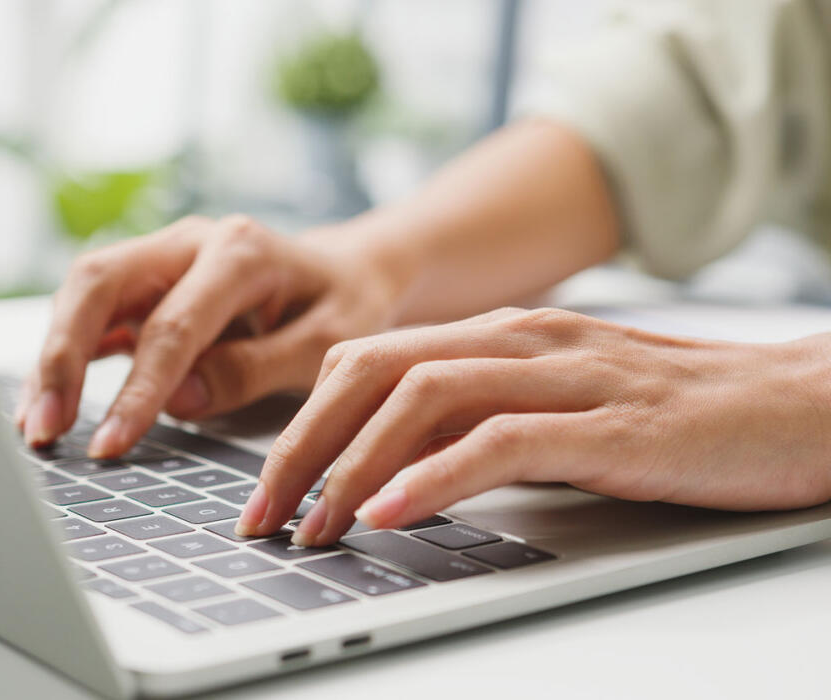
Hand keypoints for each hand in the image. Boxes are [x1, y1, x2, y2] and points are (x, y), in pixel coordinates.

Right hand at [16, 215, 407, 456]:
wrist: (346, 272)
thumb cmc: (344, 306)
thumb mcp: (324, 343)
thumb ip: (253, 369)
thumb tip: (176, 401)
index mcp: (239, 250)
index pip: (173, 325)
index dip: (138, 389)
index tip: (110, 444)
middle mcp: (190, 242)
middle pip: (100, 283)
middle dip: (63, 358)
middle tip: (44, 429)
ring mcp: (164, 256)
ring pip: (84, 293)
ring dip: (53, 357)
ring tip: (35, 425)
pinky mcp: (150, 281)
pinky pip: (94, 311)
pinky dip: (67, 355)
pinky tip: (48, 402)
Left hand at [236, 308, 830, 544]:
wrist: (798, 402)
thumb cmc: (670, 413)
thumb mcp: (555, 405)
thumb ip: (482, 420)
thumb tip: (397, 473)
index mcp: (498, 336)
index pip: (368, 361)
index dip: (303, 423)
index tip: (268, 488)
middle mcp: (519, 341)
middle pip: (373, 372)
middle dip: (302, 445)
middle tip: (263, 516)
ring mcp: (564, 375)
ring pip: (422, 398)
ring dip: (353, 466)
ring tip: (313, 526)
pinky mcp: (610, 421)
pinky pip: (499, 440)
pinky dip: (435, 476)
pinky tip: (391, 515)